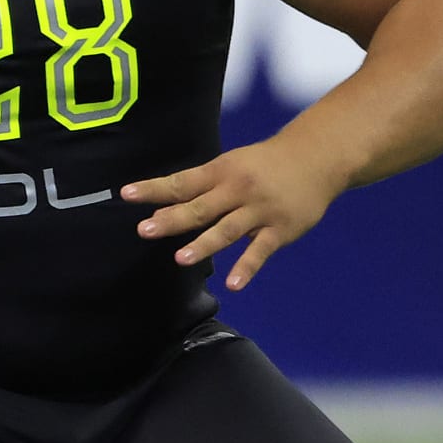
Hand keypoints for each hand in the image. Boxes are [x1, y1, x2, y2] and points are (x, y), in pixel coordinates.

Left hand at [121, 138, 344, 290]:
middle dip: (172, 219)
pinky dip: (246, 268)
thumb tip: (162, 205)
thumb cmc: (263, 164)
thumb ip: (201, 187)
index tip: (126, 194)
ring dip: (204, 244)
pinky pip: (260, 251)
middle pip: (200, 207)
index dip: (154, 189)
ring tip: (181, 258)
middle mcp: (237, 190)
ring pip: (227, 230)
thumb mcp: (230, 165)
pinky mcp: (280, 230)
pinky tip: (232, 284)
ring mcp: (259, 211)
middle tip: (146, 229)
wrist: (316, 158)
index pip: (182, 182)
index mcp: (221, 171)